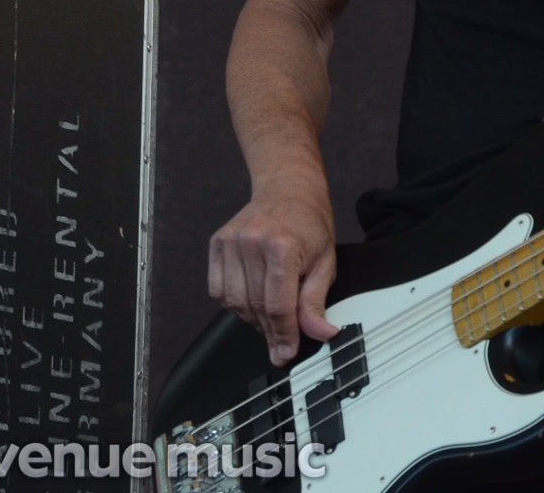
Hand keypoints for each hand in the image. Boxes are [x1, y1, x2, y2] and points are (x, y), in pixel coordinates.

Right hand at [208, 181, 339, 365]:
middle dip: (270, 332)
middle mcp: (253, 243)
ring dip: (252, 320)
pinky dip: (234, 304)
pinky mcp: (217, 244)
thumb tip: (321, 333)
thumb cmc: (309, 224)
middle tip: (281, 344)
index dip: (284, 335)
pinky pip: (218, 290)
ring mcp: (231, 242)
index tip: (286, 353)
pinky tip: (251, 301)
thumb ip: (316, 301)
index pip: (279, 306)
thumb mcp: (325, 262)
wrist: (288, 190)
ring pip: (235, 303)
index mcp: (283, 246)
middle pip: (256, 307)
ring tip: (270, 320)